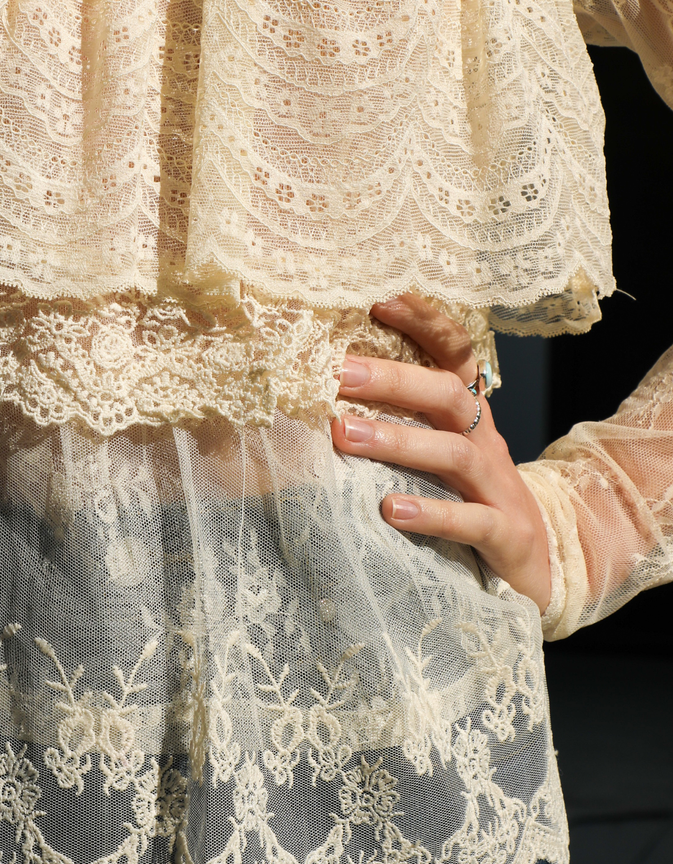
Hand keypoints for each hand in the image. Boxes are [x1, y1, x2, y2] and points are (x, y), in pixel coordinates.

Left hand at [329, 293, 551, 614]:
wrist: (541, 564)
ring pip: (454, 453)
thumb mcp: (440, 455)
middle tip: (338, 373)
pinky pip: (471, 520)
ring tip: (345, 435)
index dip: (425, 323)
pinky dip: (430, 513)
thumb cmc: (471, 502)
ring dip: (398, 441)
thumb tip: (322, 397)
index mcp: (470, 417)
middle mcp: (486, 443)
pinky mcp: (507, 535)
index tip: (379, 300)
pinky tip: (389, 509)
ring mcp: (499, 488)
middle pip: (447, 395)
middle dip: (393, 379)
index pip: (455, 355)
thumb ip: (399, 425)